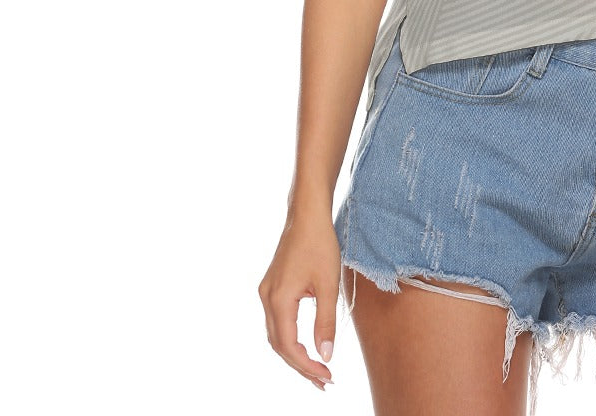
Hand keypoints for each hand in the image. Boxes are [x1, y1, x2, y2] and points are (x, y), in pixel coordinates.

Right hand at [258, 216, 341, 390]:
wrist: (307, 214)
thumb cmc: (320, 244)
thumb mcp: (328, 285)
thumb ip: (326, 322)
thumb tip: (326, 356)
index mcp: (278, 300)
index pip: (289, 346)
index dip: (307, 366)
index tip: (327, 376)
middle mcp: (266, 298)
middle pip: (279, 345)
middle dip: (300, 365)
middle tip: (324, 381)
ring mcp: (266, 292)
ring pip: (276, 334)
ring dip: (294, 353)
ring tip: (317, 369)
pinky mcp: (271, 286)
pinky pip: (277, 320)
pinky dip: (290, 337)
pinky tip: (305, 344)